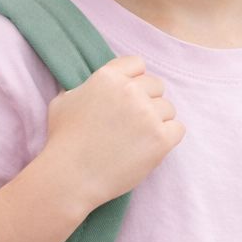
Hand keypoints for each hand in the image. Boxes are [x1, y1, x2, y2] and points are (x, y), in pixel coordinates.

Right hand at [43, 54, 184, 212]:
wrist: (70, 177)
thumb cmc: (63, 142)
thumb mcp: (63, 101)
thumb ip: (84, 87)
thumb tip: (92, 86)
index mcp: (108, 77)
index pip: (137, 64)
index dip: (134, 80)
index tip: (127, 98)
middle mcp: (130, 90)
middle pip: (156, 86)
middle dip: (147, 101)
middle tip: (132, 123)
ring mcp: (147, 114)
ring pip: (168, 109)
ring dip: (157, 121)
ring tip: (137, 139)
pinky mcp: (160, 139)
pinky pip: (178, 129)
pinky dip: (168, 137)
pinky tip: (149, 146)